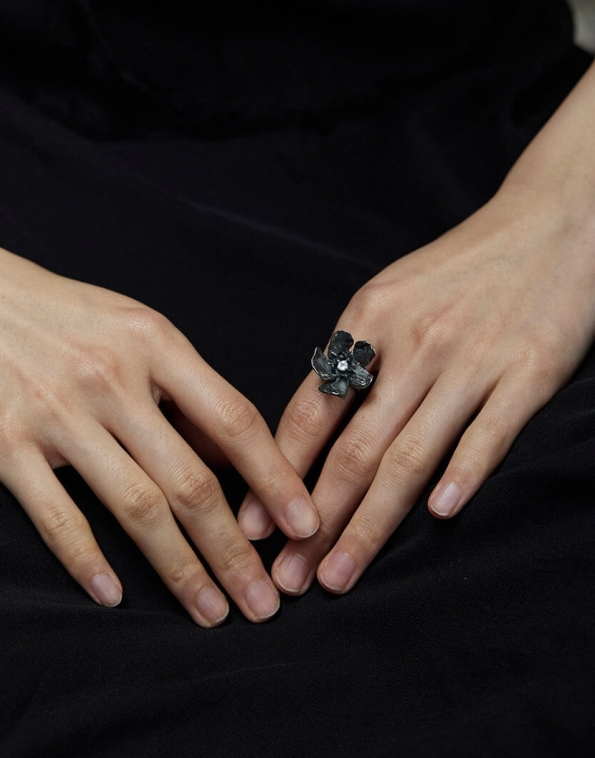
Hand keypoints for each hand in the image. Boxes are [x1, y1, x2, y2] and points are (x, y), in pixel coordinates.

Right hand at [0, 212, 318, 625]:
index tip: (307, 524)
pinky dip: (88, 561)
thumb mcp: (128, 323)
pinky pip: (57, 515)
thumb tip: (231, 455)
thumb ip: (179, 385)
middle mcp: (113, 378)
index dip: (276, 478)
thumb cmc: (51, 306)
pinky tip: (114, 596)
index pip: (234, 420)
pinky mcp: (5, 441)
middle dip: (236, 550)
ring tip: (213, 612)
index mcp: (153, 341)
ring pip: (137, 506)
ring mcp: (58, 412)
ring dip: (182, 569)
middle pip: (192, 479)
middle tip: (266, 603)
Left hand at [238, 186, 594, 595]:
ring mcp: (470, 360)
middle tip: (286, 579)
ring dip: (370, 524)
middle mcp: (412, 343)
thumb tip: (309, 424)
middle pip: (352, 448)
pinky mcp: (527, 372)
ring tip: (338, 575)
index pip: (310, 410)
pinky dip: (462, 476)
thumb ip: (354, 354)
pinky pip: (487, 434)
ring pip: (409, 456)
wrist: (550, 224)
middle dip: (313, 521)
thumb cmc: (461, 267)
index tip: (252, 526)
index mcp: (368, 319)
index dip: (278, 474)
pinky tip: (440, 518)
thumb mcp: (390, 293)